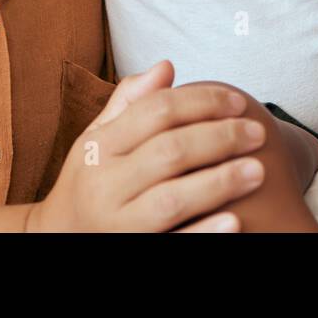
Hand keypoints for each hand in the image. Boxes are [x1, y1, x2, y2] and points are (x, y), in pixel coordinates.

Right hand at [28, 61, 267, 231]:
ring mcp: (116, 224)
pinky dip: (204, 232)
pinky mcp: (132, 251)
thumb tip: (167, 66)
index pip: (157, 111)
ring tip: (258, 171)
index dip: (203, 101)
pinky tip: (235, 221)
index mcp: (100, 146)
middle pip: (170, 152)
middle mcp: (105, 184)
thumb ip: (131, 102)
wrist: (58, 238)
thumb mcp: (98, 137)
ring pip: (172, 199)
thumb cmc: (92, 178)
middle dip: (220, 139)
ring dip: (220, 183)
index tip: (239, 101)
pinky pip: (172, 244)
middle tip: (258, 133)